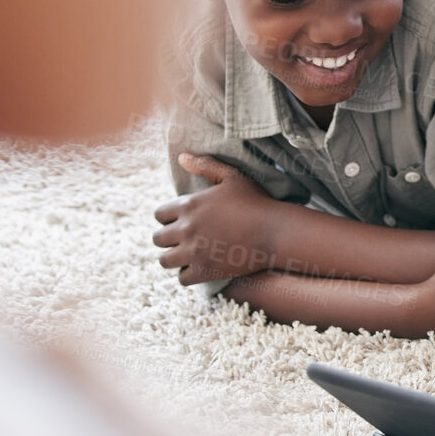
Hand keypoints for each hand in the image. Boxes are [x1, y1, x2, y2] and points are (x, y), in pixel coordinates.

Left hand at [153, 153, 278, 284]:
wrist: (276, 232)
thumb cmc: (257, 202)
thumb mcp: (234, 177)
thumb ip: (206, 166)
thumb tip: (182, 157)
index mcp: (189, 205)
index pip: (159, 215)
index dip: (169, 218)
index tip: (183, 222)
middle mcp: (186, 229)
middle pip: (158, 239)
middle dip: (170, 239)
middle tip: (186, 240)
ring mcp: (193, 252)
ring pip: (164, 261)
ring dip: (175, 258)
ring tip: (190, 255)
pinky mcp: (204, 271)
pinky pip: (182, 278)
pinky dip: (190, 274)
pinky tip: (202, 267)